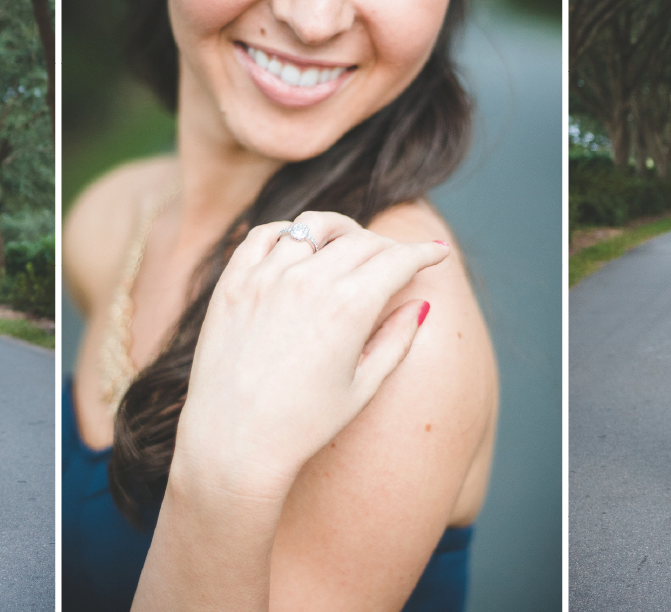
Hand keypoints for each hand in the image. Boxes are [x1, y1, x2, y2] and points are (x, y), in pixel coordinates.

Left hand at [177, 211, 451, 495]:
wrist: (233, 443)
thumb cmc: (303, 425)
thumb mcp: (363, 387)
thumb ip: (396, 339)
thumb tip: (420, 304)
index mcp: (348, 307)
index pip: (398, 259)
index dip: (425, 254)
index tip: (437, 255)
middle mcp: (308, 282)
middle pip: (362, 241)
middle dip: (389, 247)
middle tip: (397, 261)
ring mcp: (266, 277)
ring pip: (315, 228)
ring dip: (341, 233)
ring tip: (349, 247)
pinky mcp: (233, 282)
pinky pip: (266, 236)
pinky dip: (289, 233)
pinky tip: (299, 249)